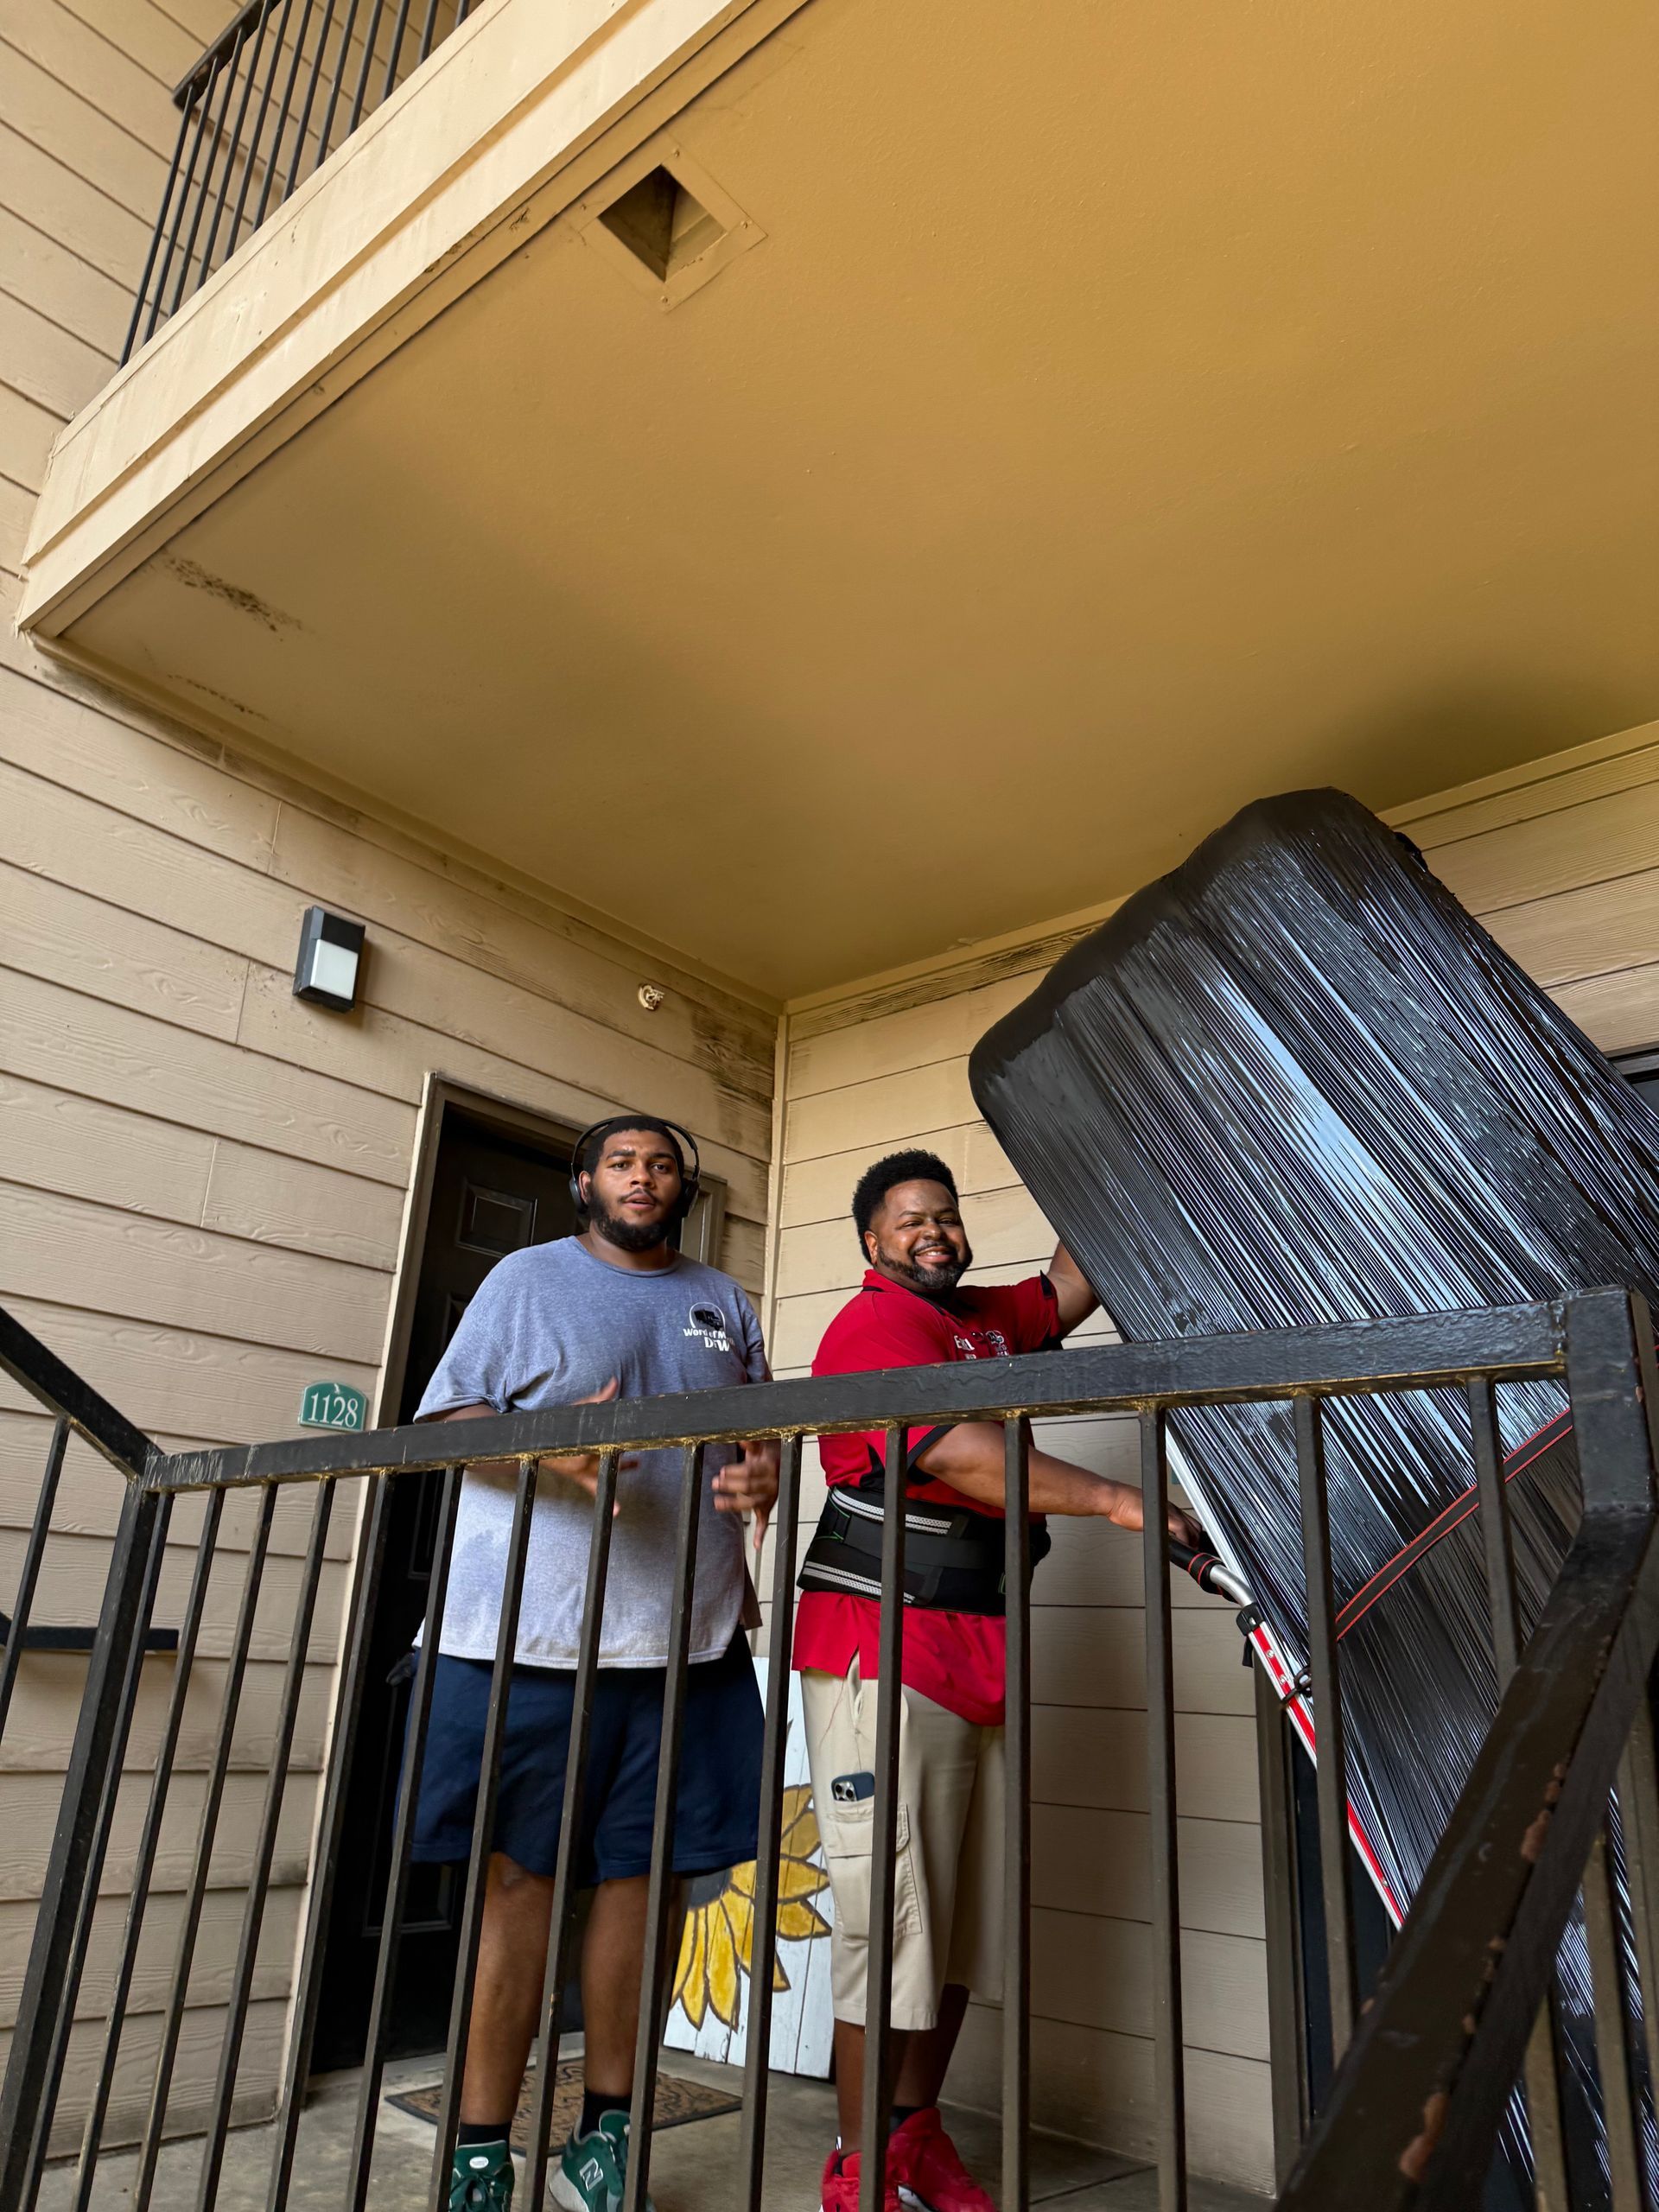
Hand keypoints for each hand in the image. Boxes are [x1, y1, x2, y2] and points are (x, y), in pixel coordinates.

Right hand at [536, 1377, 634, 1503]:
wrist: (534, 1444)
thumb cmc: (556, 1424)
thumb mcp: (576, 1410)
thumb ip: (598, 1399)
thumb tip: (615, 1383)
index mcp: (585, 1442)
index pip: (611, 1439)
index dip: (624, 1436)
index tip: (637, 1434)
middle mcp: (584, 1459)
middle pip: (611, 1453)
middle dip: (625, 1448)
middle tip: (638, 1443)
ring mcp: (582, 1471)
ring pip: (607, 1469)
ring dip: (623, 1467)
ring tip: (638, 1462)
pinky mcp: (580, 1478)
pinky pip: (594, 1489)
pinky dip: (608, 1501)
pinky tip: (618, 1511)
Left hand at [712, 1439, 780, 1553]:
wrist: (782, 1463)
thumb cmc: (766, 1454)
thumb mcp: (760, 1445)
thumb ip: (751, 1444)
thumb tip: (742, 1440)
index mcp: (770, 1467)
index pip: (751, 1471)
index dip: (735, 1472)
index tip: (722, 1472)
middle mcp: (772, 1483)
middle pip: (749, 1487)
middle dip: (731, 1486)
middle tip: (715, 1483)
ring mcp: (770, 1497)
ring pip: (752, 1503)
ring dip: (734, 1504)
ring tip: (718, 1503)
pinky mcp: (768, 1508)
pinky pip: (765, 1522)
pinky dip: (761, 1534)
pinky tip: (756, 1545)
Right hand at [1100, 1481, 1205, 1551]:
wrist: (1115, 1499)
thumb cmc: (1124, 1505)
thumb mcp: (1145, 1515)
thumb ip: (1156, 1523)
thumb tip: (1159, 1534)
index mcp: (1168, 1508)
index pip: (1190, 1522)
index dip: (1193, 1536)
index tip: (1191, 1546)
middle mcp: (1172, 1508)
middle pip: (1195, 1527)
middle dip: (1196, 1542)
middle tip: (1191, 1552)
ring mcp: (1170, 1512)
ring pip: (1192, 1530)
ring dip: (1192, 1543)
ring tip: (1187, 1553)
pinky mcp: (1165, 1518)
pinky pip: (1182, 1531)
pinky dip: (1184, 1542)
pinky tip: (1179, 1549)